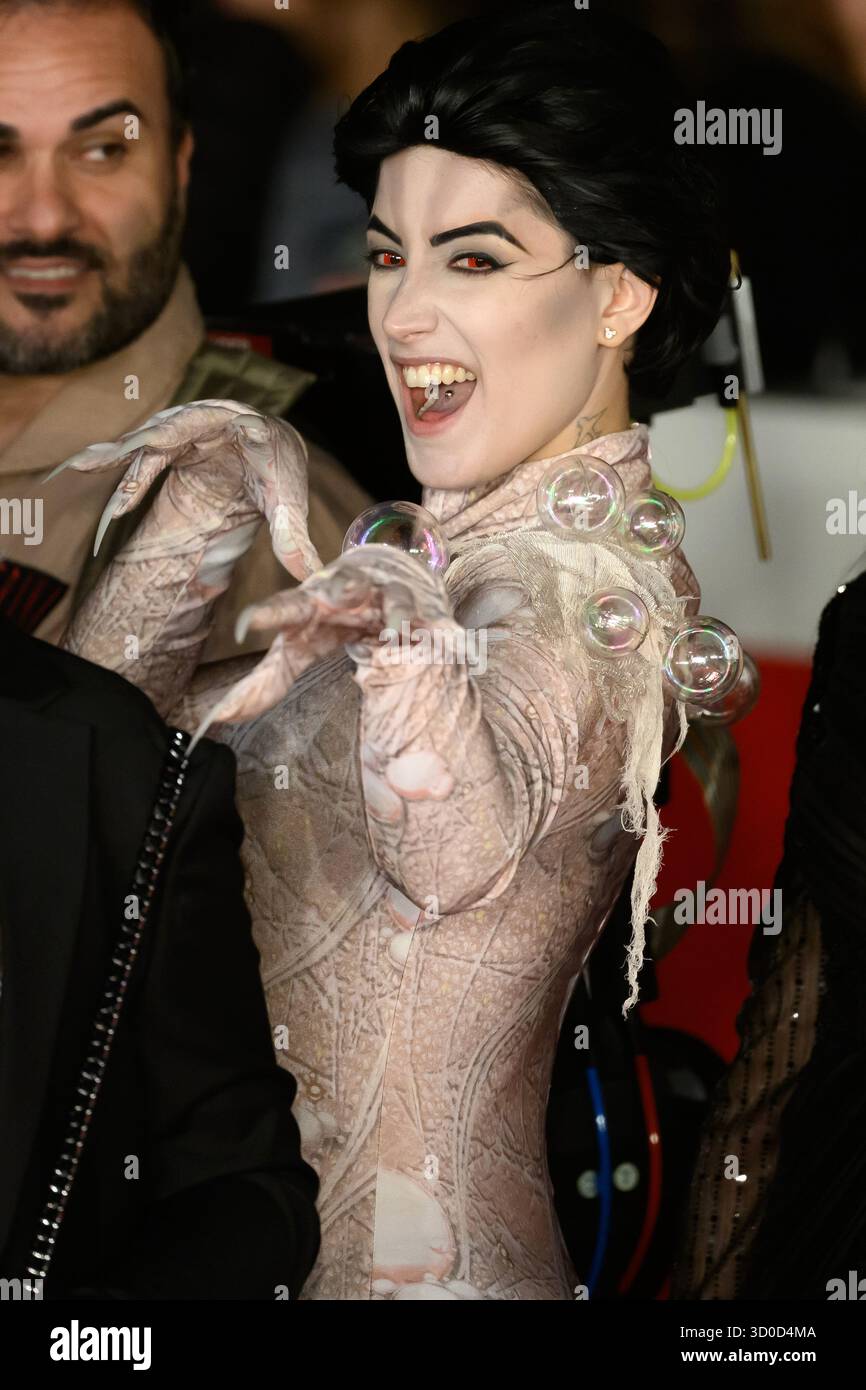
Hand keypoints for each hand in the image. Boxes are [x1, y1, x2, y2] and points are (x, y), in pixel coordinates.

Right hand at [49, 399, 319, 581]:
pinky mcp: (167, 439)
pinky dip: (117, 463)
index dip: (216, 434)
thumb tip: (312, 578)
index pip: (236, 428)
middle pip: (179, 427)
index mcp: (250, 428)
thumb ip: (294, 538)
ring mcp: (186, 425)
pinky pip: (140, 453)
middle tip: (123, 453)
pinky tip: (84, 470)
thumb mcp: (287, 504)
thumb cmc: (276, 474)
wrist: (260, 450)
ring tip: (85, 465)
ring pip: (151, 438)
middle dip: (150, 441)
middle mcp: (214, 418)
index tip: (200, 443)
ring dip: (121, 452)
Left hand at [189, 544, 453, 737]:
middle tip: (326, 599)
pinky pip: (435, 621)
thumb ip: (264, 681)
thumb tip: (219, 719)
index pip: (286, 606)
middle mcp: (352, 591)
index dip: (268, 614)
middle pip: (343, 584)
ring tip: (392, 633)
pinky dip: (442, 632)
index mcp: (314, 600)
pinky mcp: (425, 608)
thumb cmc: (335, 617)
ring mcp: (391, 596)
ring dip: (394, 613)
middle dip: (337, 587)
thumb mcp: (299, 647)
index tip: (246, 625)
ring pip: (394, 597)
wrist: (390, 573)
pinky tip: (448, 644)